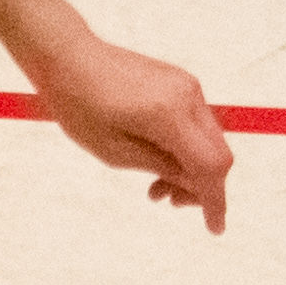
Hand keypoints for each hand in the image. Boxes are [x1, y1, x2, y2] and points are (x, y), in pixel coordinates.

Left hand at [29, 30, 234, 229]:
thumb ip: (161, 168)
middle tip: (167, 201)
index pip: (210, 165)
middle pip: (217, 153)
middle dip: (201, 186)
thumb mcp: (115, 151)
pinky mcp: (179, 81)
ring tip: (156, 188)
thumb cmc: (81, 105)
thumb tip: (195, 185)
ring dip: (191, 167)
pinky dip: (185, 147)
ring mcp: (186, 85)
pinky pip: (195, 123)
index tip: (214, 227)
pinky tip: (158, 160)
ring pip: (208, 139)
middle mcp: (187, 95)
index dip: (215, 200)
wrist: (68, 57)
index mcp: (169, 114)